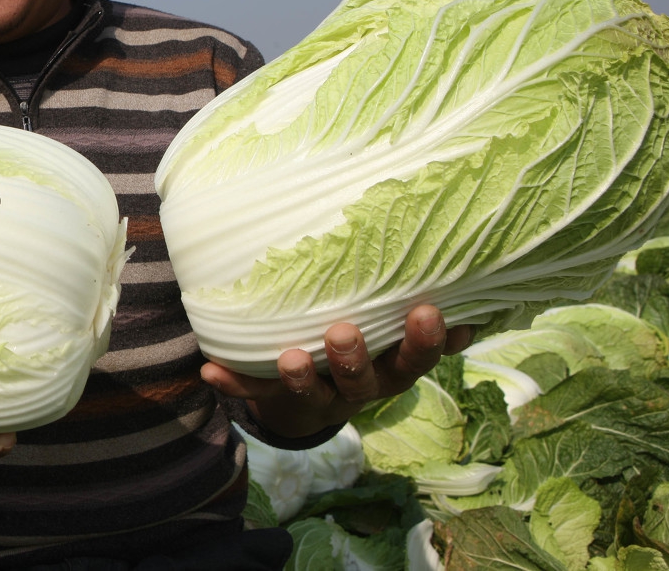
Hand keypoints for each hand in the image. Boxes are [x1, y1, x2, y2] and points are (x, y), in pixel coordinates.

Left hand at [200, 304, 474, 439]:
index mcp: (391, 367)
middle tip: (342, 333)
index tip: (428, 312)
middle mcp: (359, 387)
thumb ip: (408, 301)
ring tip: (291, 357)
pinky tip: (212, 370)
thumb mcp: (390, 327)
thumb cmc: (364, 339)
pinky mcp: (276, 397)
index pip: (416, 359)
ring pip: (313, 392)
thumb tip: (457, 270)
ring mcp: (318, 396)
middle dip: (355, 359)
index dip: (425, 342)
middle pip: (365, 382)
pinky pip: (253, 393)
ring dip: (301, 376)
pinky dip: (233, 384)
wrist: (312, 398)